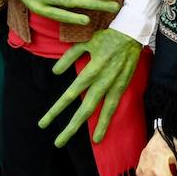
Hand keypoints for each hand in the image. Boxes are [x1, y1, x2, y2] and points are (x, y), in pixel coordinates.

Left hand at [40, 27, 141, 145]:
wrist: (131, 32)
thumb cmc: (106, 36)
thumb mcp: (84, 41)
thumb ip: (69, 57)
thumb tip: (55, 72)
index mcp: (91, 70)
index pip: (70, 95)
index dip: (56, 110)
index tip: (44, 123)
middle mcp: (103, 81)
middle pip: (85, 110)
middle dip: (71, 128)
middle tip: (58, 143)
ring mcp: (114, 85)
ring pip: (103, 112)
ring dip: (97, 128)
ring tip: (91, 143)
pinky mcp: (123, 86)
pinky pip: (114, 107)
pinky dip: (108, 121)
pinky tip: (102, 133)